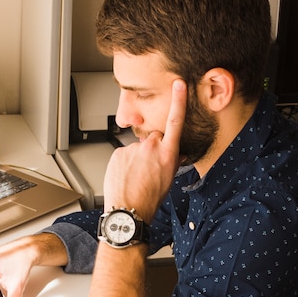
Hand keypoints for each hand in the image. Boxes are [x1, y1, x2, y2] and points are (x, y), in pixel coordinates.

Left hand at [103, 79, 186, 221]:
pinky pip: (123, 154)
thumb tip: (175, 154)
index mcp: (168, 154)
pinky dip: (124, 163)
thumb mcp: (169, 179)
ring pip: (137, 149)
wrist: (129, 211)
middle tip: (148, 168)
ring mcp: (133, 149)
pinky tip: (126, 176)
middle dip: (152, 148)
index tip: (179, 84)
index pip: (175, 122)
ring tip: (135, 177)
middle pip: (153, 138)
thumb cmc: (150, 199)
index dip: (179, 101)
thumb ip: (172, 161)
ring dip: (137, 159)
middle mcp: (151, 148)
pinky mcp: (118, 153)